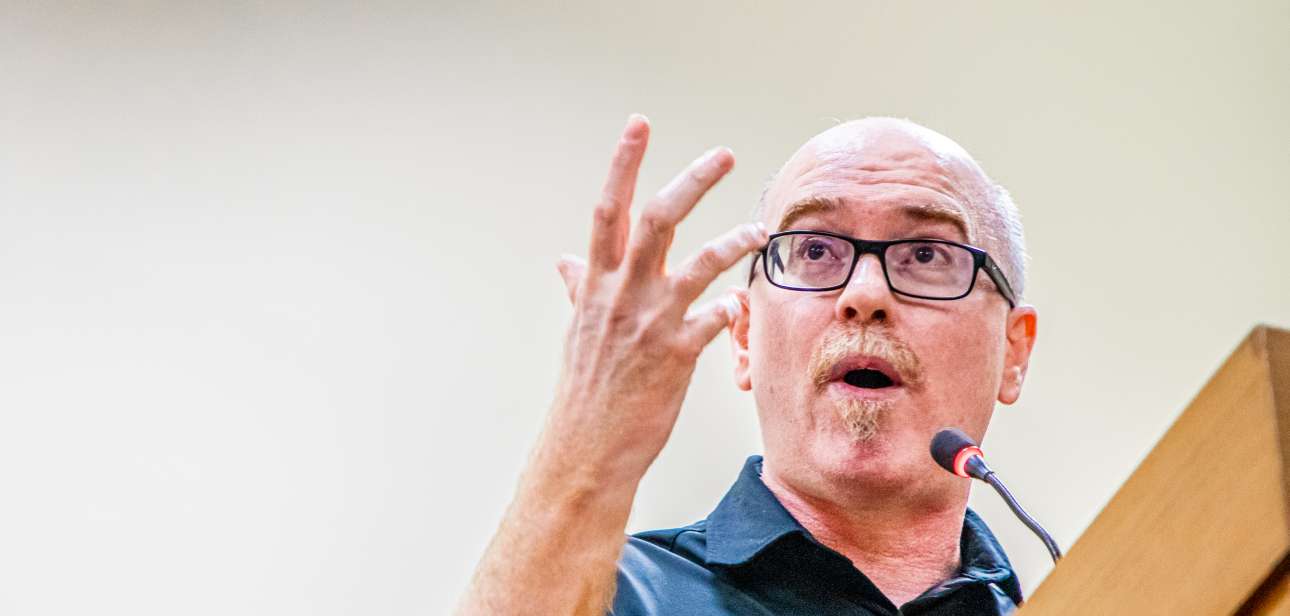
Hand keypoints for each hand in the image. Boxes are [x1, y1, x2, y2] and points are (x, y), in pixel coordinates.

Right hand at [539, 115, 766, 483]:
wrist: (586, 448)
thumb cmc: (585, 389)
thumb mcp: (577, 330)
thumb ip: (578, 289)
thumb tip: (564, 262)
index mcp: (596, 284)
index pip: (606, 210)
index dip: (623, 164)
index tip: (640, 125)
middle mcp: (622, 296)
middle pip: (656, 220)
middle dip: (692, 181)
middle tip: (725, 155)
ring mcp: (649, 324)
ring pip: (698, 264)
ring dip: (733, 241)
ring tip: (759, 231)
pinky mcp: (675, 357)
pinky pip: (713, 320)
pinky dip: (731, 308)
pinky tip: (742, 303)